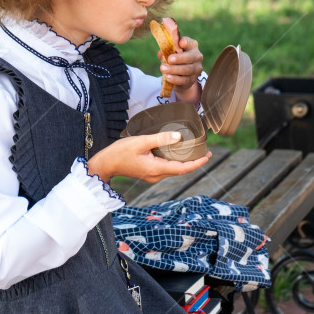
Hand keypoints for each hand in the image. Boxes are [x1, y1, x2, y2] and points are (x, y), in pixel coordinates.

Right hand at [87, 131, 210, 182]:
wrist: (105, 164)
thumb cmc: (120, 152)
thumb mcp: (140, 142)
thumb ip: (160, 139)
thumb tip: (178, 137)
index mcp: (156, 169)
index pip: (182, 168)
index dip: (197, 163)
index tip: (208, 156)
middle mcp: (156, 175)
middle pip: (180, 170)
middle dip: (194, 161)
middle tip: (205, 151)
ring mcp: (152, 176)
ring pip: (173, 169)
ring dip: (184, 161)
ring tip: (194, 150)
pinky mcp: (149, 173)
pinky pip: (166, 168)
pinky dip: (175, 161)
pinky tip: (177, 152)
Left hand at [158, 18, 202, 104]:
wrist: (180, 78)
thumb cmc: (173, 60)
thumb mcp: (168, 52)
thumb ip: (164, 48)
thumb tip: (160, 47)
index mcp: (192, 47)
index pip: (192, 43)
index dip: (187, 43)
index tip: (180, 43)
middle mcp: (197, 57)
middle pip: (192, 57)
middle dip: (180, 58)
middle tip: (170, 58)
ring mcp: (196, 70)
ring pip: (187, 70)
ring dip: (175, 70)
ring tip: (163, 69)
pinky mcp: (191, 81)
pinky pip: (184, 80)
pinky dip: (175, 79)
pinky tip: (167, 77)